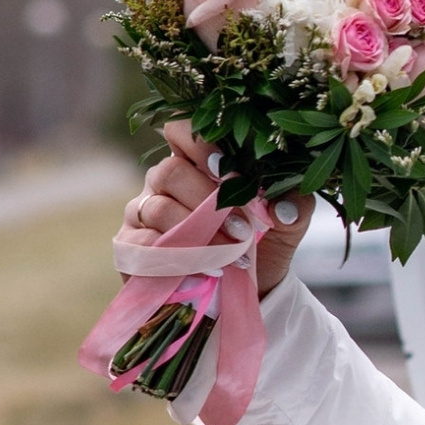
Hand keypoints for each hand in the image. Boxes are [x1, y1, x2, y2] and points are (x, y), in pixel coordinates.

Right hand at [120, 118, 307, 297]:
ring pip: (159, 208)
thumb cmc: (261, 246)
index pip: (181, 131)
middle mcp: (163, 182)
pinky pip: (145, 245)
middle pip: (170, 170)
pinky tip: (210, 269)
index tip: (232, 172)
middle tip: (244, 228)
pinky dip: (180, 258)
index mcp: (195, 162)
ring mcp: (143, 213)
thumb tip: (283, 205)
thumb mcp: (286, 226)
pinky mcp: (131, 247)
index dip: (201, 144)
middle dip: (209, 200)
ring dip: (199, 232)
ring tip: (234, 252)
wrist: (247, 292)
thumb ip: (293, 207)